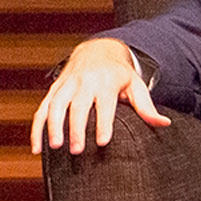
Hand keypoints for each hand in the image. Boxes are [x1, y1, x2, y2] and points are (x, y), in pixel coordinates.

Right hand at [31, 38, 170, 154]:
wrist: (97, 49)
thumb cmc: (119, 74)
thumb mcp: (136, 86)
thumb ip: (147, 107)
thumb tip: (165, 123)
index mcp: (106, 82)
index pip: (104, 103)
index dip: (104, 122)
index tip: (103, 142)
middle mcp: (84, 82)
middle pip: (78, 105)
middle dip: (76, 128)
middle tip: (77, 151)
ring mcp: (66, 85)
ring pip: (55, 105)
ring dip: (53, 126)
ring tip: (54, 147)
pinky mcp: (54, 89)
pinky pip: (42, 108)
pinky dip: (36, 127)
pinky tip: (36, 148)